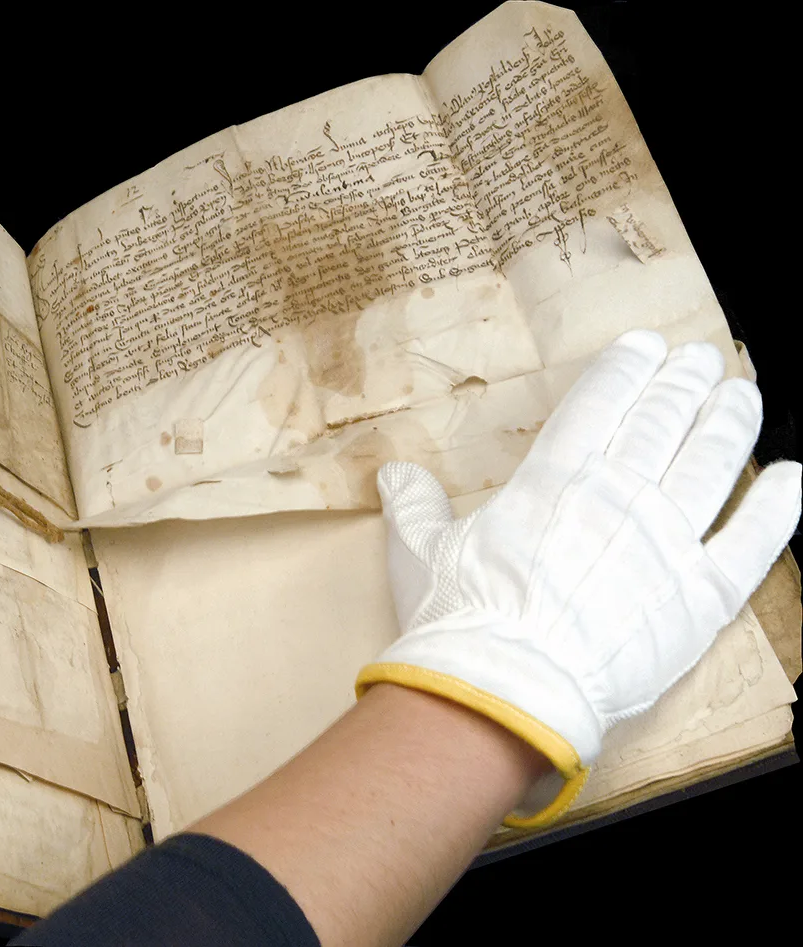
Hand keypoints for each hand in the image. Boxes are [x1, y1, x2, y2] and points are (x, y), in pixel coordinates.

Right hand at [358, 330, 800, 826]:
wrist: (505, 692)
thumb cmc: (460, 621)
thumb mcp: (420, 553)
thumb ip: (415, 507)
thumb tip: (394, 475)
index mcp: (553, 480)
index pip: (601, 402)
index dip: (626, 368)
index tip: (645, 347)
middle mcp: (618, 497)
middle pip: (663, 421)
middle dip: (684, 383)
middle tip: (699, 360)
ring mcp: (667, 544)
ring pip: (712, 464)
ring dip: (729, 422)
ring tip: (739, 394)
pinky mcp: (700, 599)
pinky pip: (753, 543)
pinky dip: (775, 507)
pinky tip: (788, 478)